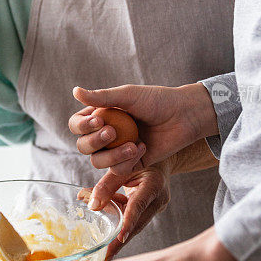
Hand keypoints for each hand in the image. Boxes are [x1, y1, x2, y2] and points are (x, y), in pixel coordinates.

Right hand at [69, 82, 217, 183]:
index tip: (98, 120)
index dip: (82, 126)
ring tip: (132, 144)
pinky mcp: (132, 164)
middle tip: (112, 132)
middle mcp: (107, 134)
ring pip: (98, 161)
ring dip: (112, 155)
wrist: (185, 116)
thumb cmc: (157, 101)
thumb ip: (102, 97)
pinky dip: (128, 160)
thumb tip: (75, 91)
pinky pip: (118, 170)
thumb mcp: (128, 95)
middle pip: (83, 146)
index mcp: (102, 115)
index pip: (78, 125)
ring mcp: (118, 150)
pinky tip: (143, 147)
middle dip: (94, 142)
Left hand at [79, 164, 171, 260]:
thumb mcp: (123, 166)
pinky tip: (110, 223)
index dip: (128, 222)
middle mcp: (158, 199)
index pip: (138, 205)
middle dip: (121, 241)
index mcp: (154, 184)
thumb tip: (90, 205)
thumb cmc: (140, 157)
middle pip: (138, 222)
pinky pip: (135, 218)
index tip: (119, 238)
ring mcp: (157, 206)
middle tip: (106, 257)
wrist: (160, 155)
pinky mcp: (153, 210)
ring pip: (135, 223)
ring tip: (105, 250)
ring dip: (118, 231)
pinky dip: (121, 220)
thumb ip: (106, 185)